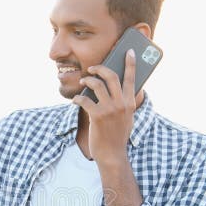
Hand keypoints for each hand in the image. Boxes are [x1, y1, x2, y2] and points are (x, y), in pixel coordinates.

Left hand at [72, 48, 136, 162]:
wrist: (112, 154)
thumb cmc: (117, 135)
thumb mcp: (127, 118)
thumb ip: (124, 103)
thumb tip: (115, 88)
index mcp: (130, 103)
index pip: (131, 78)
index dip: (130, 63)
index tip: (129, 51)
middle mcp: (121, 103)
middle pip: (111, 76)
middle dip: (100, 68)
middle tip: (92, 68)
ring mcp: (109, 109)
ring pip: (97, 84)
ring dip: (87, 80)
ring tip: (83, 81)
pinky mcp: (97, 116)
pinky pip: (84, 99)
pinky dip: (77, 98)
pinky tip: (74, 101)